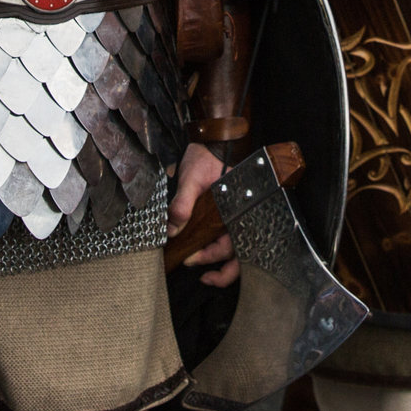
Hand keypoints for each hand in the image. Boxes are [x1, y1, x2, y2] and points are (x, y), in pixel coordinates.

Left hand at [169, 144, 239, 286]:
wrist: (209, 144)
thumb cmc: (206, 159)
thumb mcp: (191, 179)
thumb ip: (182, 203)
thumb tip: (172, 229)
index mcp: (237, 210)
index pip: (234, 245)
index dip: (215, 259)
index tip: (192, 259)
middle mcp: (238, 217)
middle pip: (234, 254)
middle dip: (214, 266)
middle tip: (190, 263)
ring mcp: (232, 218)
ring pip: (230, 250)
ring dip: (213, 260)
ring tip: (192, 261)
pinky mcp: (223, 216)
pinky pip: (222, 238)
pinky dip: (211, 248)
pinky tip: (197, 250)